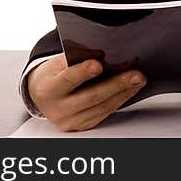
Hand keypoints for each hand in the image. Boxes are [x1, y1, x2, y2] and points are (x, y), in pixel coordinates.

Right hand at [27, 53, 145, 131]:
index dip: (83, 72)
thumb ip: (77, 58)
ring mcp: (70, 121)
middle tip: (135, 74)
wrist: (42, 94)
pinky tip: (130, 90)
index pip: (67, 80)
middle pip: (91, 97)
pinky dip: (119, 100)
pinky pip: (104, 113)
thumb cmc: (53, 75)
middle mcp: (58, 109)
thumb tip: (103, 55)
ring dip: (124, 93)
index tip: (98, 64)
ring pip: (102, 107)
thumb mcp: (58, 62)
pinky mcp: (81, 126)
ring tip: (138, 80)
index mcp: (49, 89)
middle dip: (116, 85)